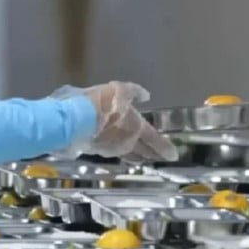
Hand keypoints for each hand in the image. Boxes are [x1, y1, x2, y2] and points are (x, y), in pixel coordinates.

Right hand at [55, 82, 177, 161]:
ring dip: (139, 156)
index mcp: (136, 128)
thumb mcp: (120, 90)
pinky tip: (121, 150)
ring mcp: (112, 149)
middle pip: (144, 152)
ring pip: (130, 155)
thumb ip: (134, 92)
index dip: (165, 148)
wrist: (74, 119)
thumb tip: (146, 95)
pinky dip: (123, 153)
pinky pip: (116, 153)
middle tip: (161, 158)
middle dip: (154, 155)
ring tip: (144, 157)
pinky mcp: (98, 151)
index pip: (155, 140)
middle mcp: (127, 143)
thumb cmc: (100, 103)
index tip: (174, 155)